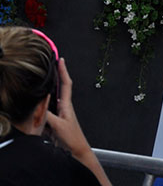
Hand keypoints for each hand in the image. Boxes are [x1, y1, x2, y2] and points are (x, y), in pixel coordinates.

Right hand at [46, 59, 111, 185]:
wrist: (76, 151)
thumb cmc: (72, 138)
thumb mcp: (58, 125)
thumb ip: (48, 116)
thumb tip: (40, 106)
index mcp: (67, 105)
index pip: (66, 83)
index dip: (63, 71)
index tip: (60, 59)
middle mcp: (64, 108)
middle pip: (59, 89)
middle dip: (55, 77)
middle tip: (51, 65)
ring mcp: (59, 115)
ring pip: (52, 100)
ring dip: (48, 92)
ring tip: (43, 83)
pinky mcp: (55, 124)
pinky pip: (47, 112)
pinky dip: (42, 108)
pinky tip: (39, 108)